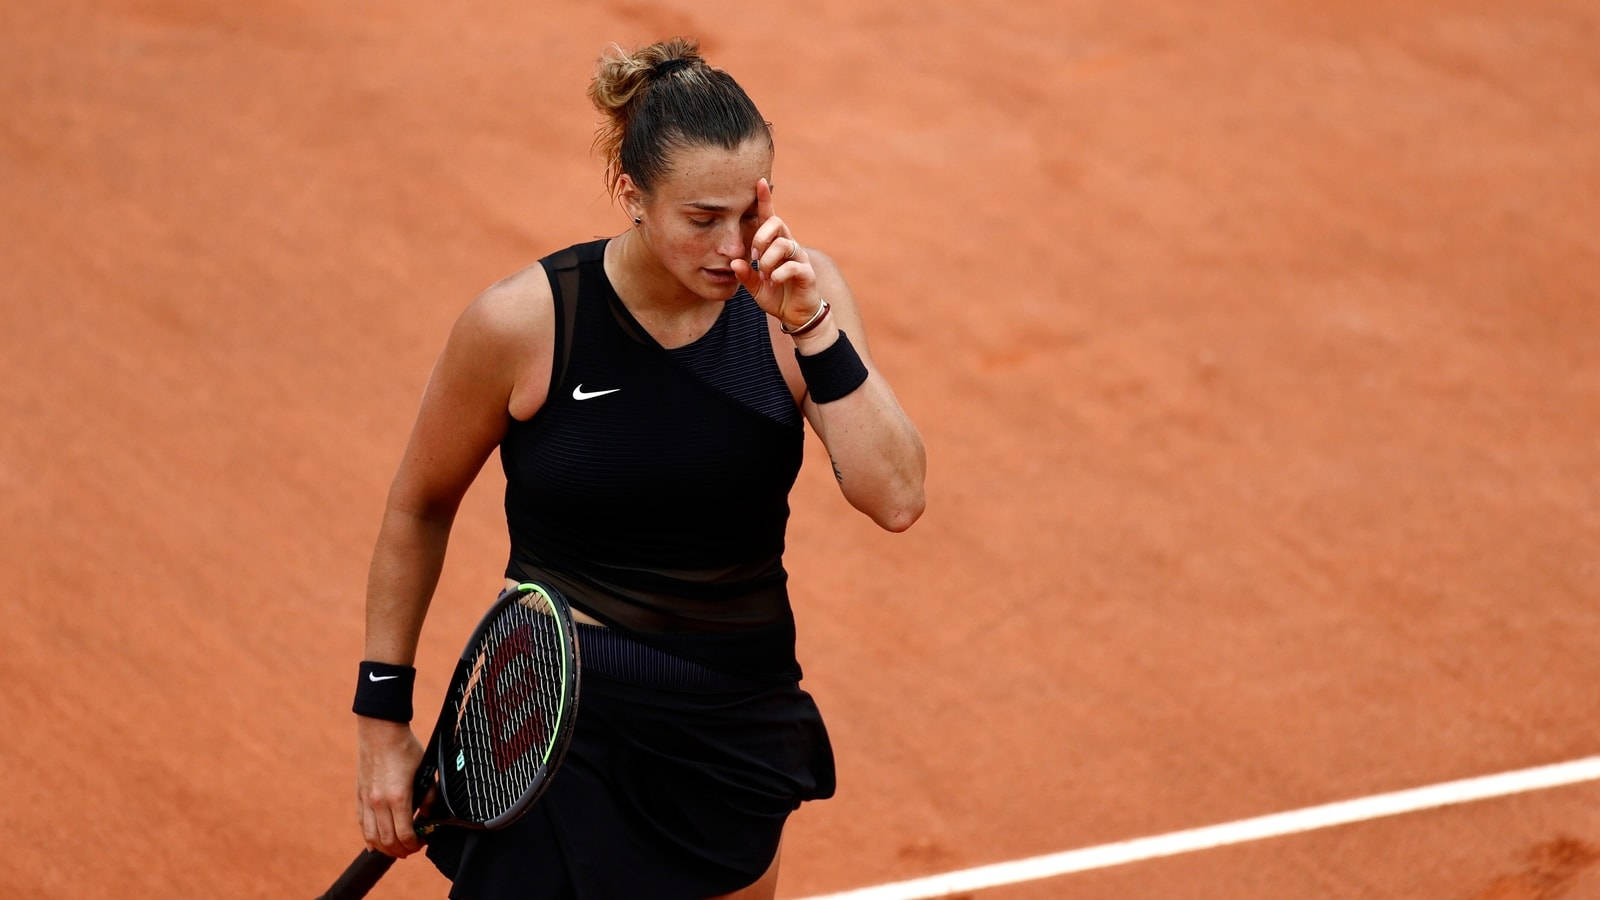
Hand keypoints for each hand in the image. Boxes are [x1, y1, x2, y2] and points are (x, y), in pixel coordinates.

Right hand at [355, 717, 425, 857]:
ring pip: (372, 837)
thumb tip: (427, 816)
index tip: (422, 842)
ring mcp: (366, 800)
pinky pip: (362, 824)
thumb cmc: (405, 749)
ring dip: (384, 848)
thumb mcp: (425, 771)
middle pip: (387, 841)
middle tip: (411, 848)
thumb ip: (429, 796)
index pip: (405, 835)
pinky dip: (369, 838)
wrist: (380, 731)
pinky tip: (375, 844)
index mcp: (399, 797)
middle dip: (401, 850)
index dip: (415, 844)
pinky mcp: (359, 796)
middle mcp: (379, 802)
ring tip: (396, 848)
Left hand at [731, 178, 822, 329]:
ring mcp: (800, 258)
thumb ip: (744, 274)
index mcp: (775, 245)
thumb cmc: (776, 295)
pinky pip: (793, 265)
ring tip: (764, 274)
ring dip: (768, 259)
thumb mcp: (754, 286)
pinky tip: (773, 282)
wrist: (795, 316)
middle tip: (754, 256)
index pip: (770, 217)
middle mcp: (789, 246)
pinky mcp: (807, 273)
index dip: (766, 199)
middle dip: (761, 236)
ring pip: (784, 244)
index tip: (760, 182)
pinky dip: (779, 273)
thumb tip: (734, 263)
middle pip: (777, 223)